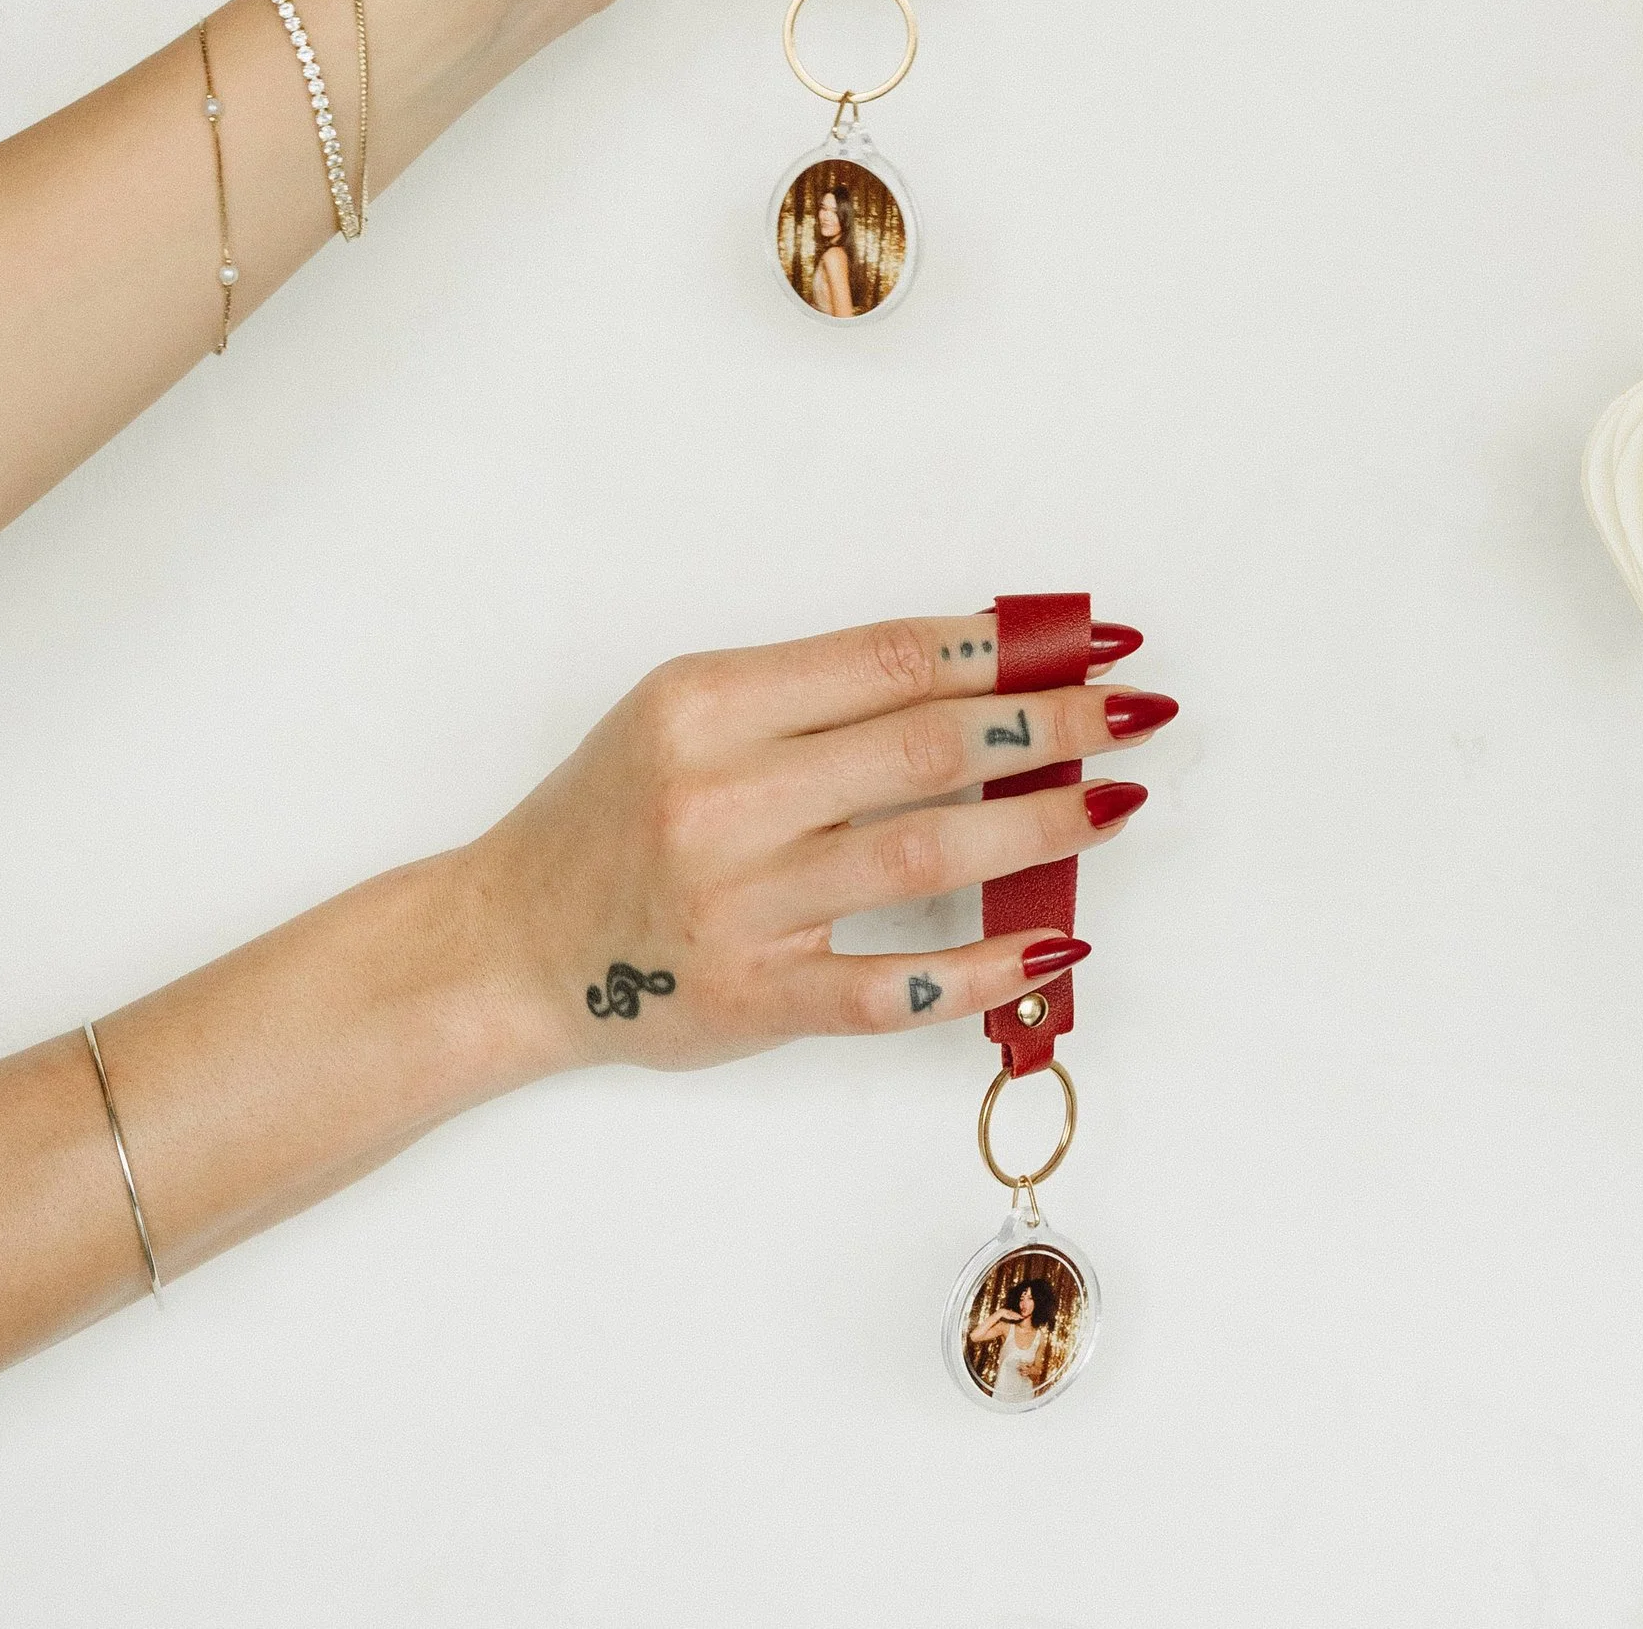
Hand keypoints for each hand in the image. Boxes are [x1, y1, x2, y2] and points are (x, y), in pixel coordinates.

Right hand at [475, 614, 1166, 1065]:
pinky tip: (1054, 943)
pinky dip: (983, 969)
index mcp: (706, 703)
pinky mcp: (754, 1003)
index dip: (1005, 646)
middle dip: (1051, 722)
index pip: (889, 657)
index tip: (1090, 639)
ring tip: (1116, 799)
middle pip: (924, 744)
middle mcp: (722, 798)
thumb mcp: (687, 710)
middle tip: (1135, 708)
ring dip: (1040, 825)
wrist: (507, 945)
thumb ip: (815, 690)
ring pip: (924, 853)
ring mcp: (739, 907)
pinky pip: (893, 989)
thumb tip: (981, 666)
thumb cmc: (613, 812)